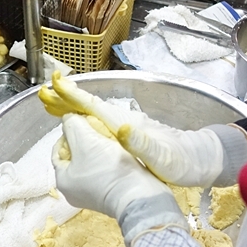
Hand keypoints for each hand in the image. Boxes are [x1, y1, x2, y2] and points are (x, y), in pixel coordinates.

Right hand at [46, 72, 226, 186]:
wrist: (201, 160)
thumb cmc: (181, 162)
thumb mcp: (163, 157)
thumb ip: (142, 143)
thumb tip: (121, 127)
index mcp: (125, 125)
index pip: (95, 107)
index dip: (74, 96)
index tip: (56, 84)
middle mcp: (123, 121)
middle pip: (90, 106)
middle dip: (67, 99)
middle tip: (44, 94)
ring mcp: (126, 127)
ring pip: (93, 113)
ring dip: (73, 107)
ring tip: (54, 105)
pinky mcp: (128, 135)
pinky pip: (100, 124)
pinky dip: (85, 119)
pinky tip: (81, 124)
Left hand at [52, 114, 188, 246]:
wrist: (142, 197)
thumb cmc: (108, 169)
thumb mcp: (84, 140)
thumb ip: (73, 125)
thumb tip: (69, 118)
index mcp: (63, 181)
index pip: (58, 150)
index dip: (68, 132)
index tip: (82, 123)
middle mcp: (75, 191)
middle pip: (76, 156)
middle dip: (86, 139)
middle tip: (98, 127)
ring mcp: (94, 195)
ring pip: (93, 162)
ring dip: (100, 147)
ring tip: (111, 136)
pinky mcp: (112, 195)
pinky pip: (106, 170)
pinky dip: (111, 158)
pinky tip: (120, 149)